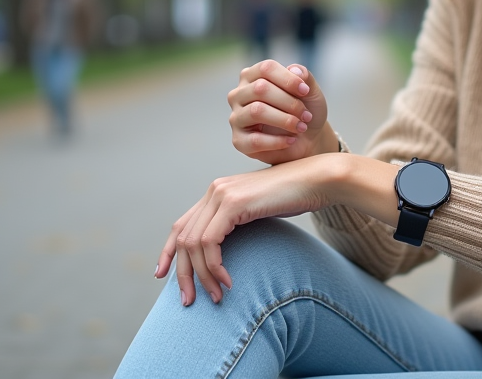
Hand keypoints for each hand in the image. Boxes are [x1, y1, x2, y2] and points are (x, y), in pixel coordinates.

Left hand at [153, 157, 335, 304]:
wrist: (319, 180)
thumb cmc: (296, 198)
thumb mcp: (259, 212)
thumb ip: (238, 224)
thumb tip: (223, 253)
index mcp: (217, 192)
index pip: (181, 225)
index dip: (167, 252)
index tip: (162, 276)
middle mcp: (214, 191)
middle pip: (182, 238)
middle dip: (183, 274)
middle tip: (189, 301)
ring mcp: (221, 194)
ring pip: (193, 244)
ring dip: (203, 276)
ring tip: (217, 296)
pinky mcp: (233, 203)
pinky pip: (210, 243)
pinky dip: (215, 267)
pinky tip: (228, 282)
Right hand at [227, 60, 336, 163]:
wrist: (307, 140)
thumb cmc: (304, 110)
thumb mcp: (310, 91)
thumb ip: (305, 76)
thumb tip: (294, 70)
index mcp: (252, 76)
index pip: (265, 68)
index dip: (288, 79)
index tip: (306, 91)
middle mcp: (239, 94)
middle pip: (260, 88)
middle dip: (289, 102)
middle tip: (306, 115)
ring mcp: (236, 117)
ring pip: (256, 111)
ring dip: (284, 120)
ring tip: (301, 127)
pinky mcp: (239, 141)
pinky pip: (255, 139)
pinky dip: (278, 140)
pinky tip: (291, 140)